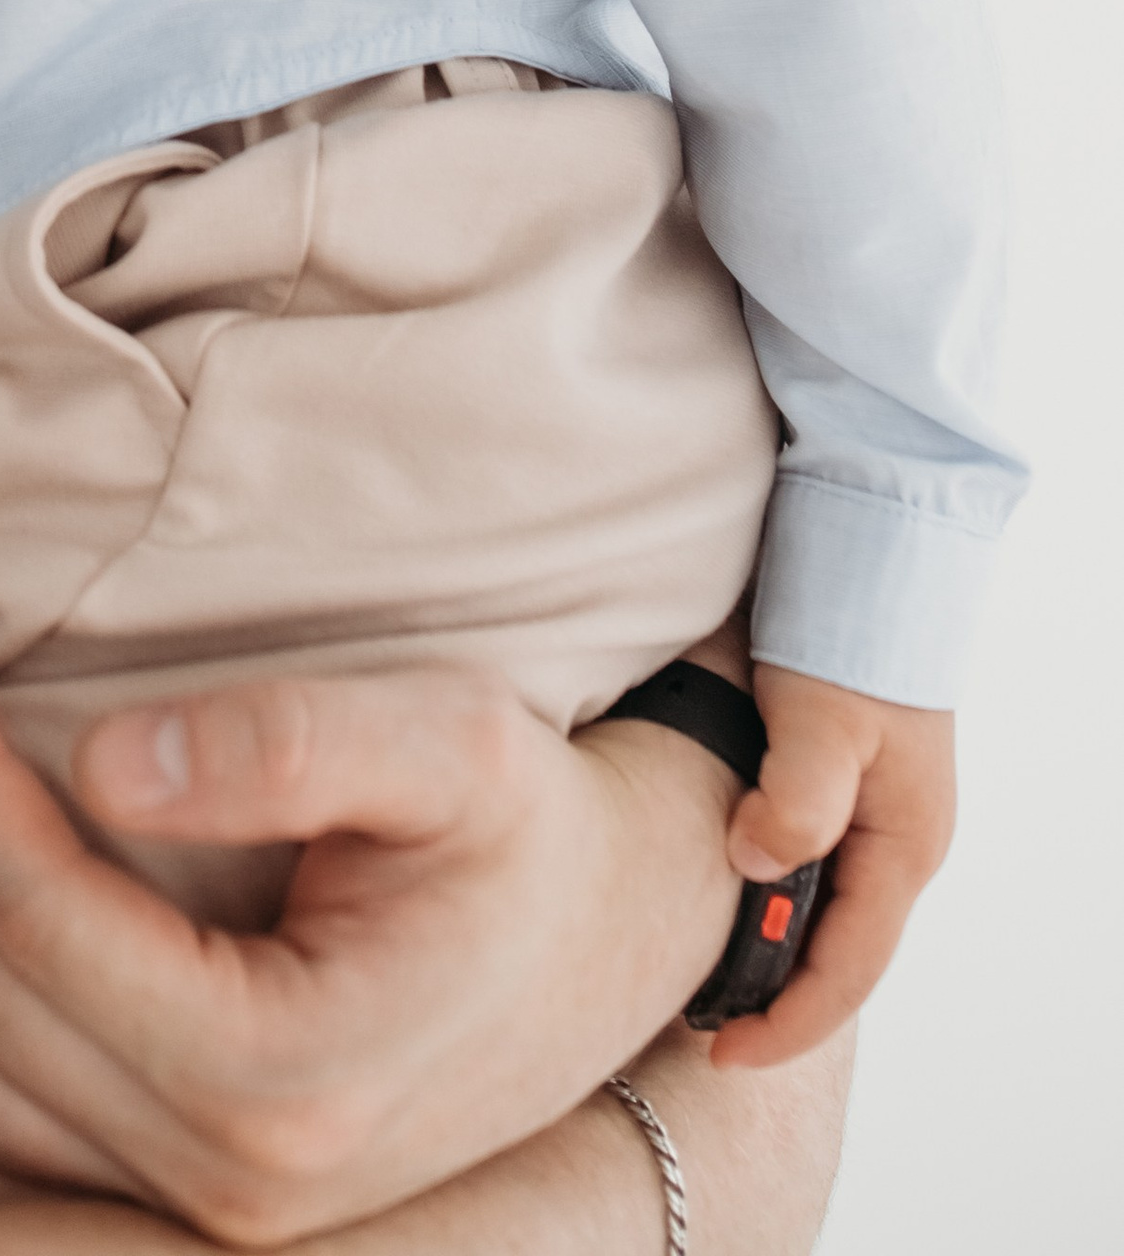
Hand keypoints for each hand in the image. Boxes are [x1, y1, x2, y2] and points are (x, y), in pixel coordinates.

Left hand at [0, 647, 746, 1247]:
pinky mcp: (198, 1209)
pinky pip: (7, 1180)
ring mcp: (212, 1216)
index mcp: (288, 1071)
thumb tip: (104, 757)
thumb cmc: (528, 829)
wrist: (614, 943)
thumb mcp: (448, 745)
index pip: (43, 921)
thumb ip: (286, 743)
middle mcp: (237, 1180)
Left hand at [711, 665, 953, 1073]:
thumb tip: (753, 865)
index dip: (788, 1023)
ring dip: (768, 941)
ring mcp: (871, 809)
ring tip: (701, 971)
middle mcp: (893, 839)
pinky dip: (766, 888)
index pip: (848, 970)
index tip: (722, 1054)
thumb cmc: (854, 632)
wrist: (872, 548)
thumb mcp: (825, 721)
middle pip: (837, 948)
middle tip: (700, 1025)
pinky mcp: (840, 775)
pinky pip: (805, 858)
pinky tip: (720, 887)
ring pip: (819, 905)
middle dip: (776, 995)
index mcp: (903, 846)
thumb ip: (795, 802)